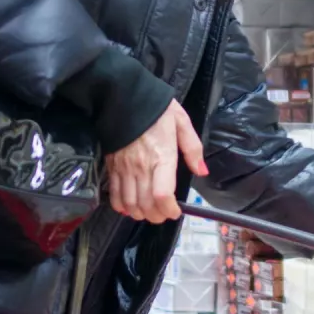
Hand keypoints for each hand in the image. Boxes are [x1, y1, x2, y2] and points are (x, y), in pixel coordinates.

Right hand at [106, 100, 206, 223]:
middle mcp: (141, 167)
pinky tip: (130, 206)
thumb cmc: (156, 109)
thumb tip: (202, 171)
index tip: (176, 212)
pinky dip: (121, 206)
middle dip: (157, 216)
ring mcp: (124, 168)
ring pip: (129, 204)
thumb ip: (193, 149)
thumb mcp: (181, 123)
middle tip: (165, 214)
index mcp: (162, 157)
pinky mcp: (111, 166)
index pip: (161, 195)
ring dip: (140, 214)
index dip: (169, 210)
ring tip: (150, 212)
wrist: (122, 97)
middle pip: (146, 205)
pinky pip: (114, 195)